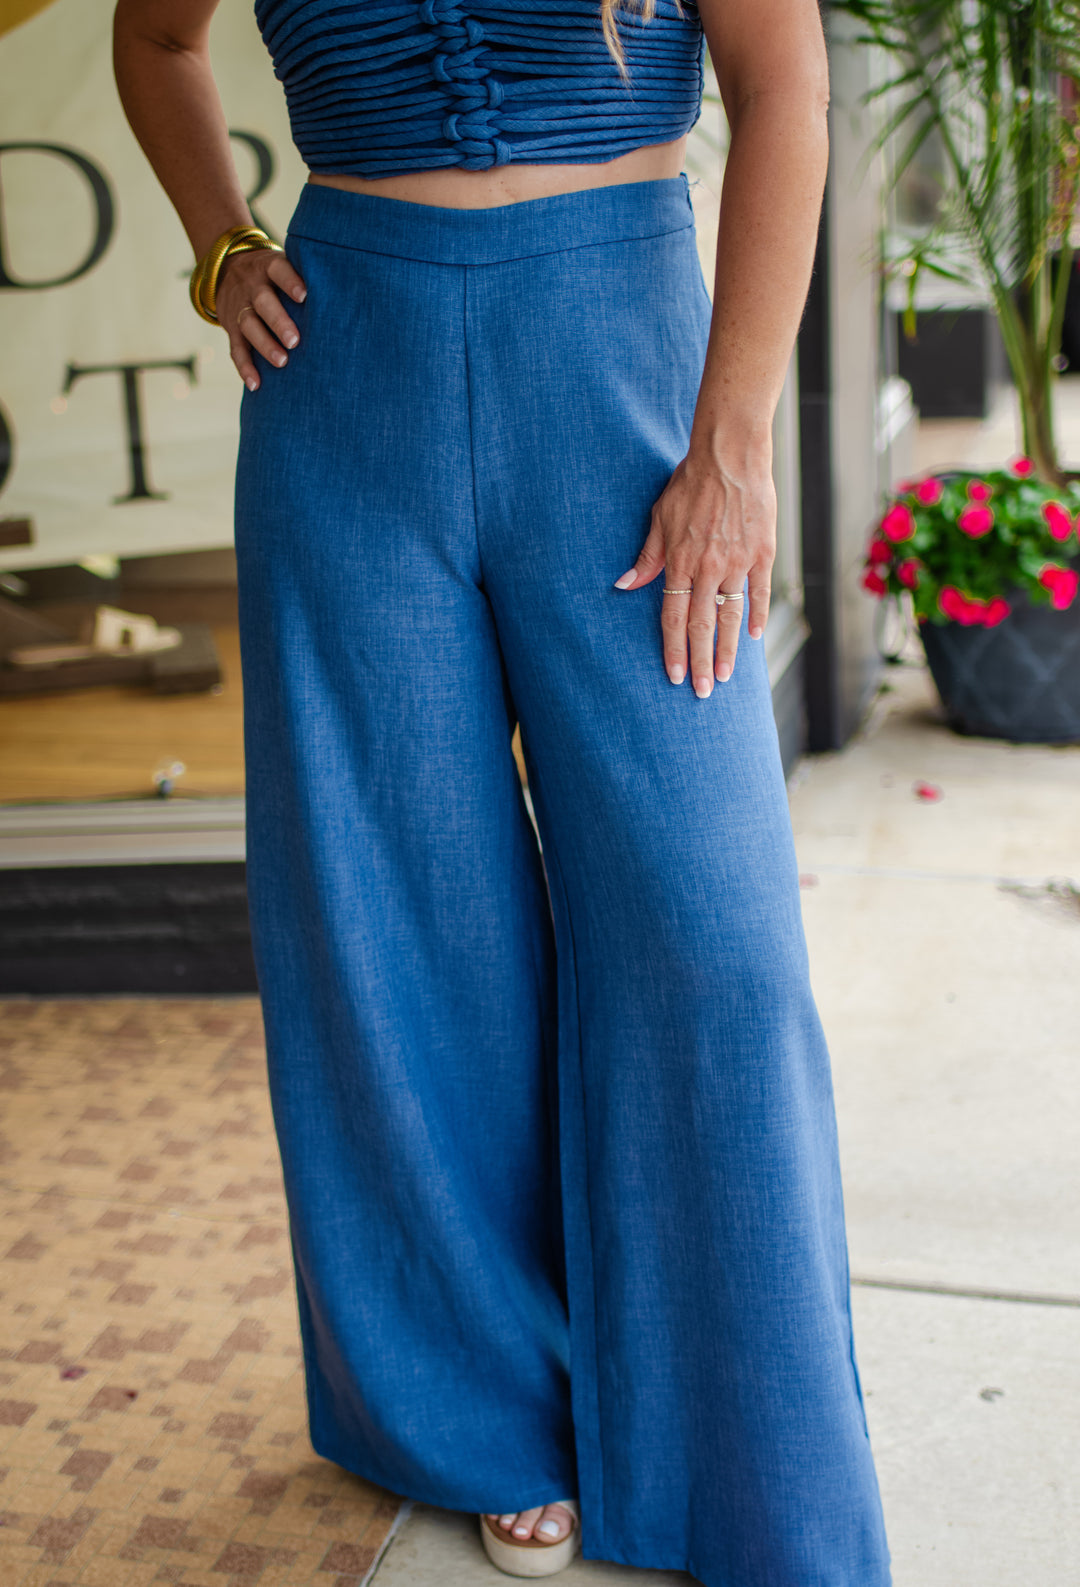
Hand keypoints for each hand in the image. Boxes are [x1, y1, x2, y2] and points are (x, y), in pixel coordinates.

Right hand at [216, 248, 307, 390]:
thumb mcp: (282, 265)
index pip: (278, 270)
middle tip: (295, 341)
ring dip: (264, 345)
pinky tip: (257, 384)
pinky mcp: (230, 327)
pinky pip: (236, 348)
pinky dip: (245, 367)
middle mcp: (252, 287)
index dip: (289, 281)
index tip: (304, 296)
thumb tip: (346, 294)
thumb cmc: (273, 275)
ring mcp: (239, 307)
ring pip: (248, 325)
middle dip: (278, 321)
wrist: (227, 270)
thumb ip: (305, 276)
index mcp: (268, 267)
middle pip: (262, 302)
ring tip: (282, 362)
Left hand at [613, 446, 775, 696]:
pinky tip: (753, 638)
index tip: (674, 675)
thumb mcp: (659, 517)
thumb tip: (624, 585)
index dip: (673, 649)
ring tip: (725, 677)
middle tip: (701, 693)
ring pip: (731, 615)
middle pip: (702, 625)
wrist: (730, 454)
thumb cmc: (691, 482)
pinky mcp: (762, 552)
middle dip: (700, 662)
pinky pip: (761, 592)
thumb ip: (647, 556)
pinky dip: (757, 615)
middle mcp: (708, 567)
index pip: (673, 617)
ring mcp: (737, 561)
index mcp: (679, 561)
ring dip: (728, 650)